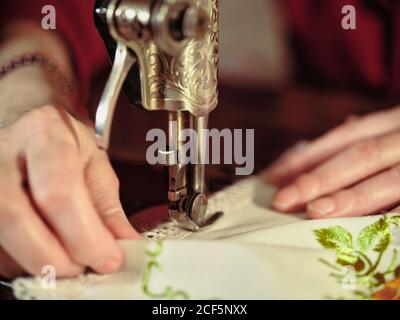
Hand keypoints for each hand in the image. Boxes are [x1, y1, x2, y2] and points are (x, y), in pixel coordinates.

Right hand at [0, 106, 139, 278]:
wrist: (25, 132)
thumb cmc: (62, 146)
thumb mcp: (93, 164)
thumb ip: (107, 206)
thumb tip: (126, 244)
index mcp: (44, 134)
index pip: (59, 191)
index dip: (85, 235)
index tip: (109, 258)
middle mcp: (0, 154)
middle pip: (17, 218)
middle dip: (57, 257)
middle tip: (85, 267)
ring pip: (2, 238)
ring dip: (40, 261)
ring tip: (69, 256)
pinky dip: (23, 261)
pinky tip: (45, 250)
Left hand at [265, 106, 399, 218]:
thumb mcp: (398, 127)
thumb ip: (372, 133)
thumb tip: (345, 124)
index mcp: (395, 121)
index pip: (343, 138)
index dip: (306, 157)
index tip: (271, 177)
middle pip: (360, 156)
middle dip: (318, 179)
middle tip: (282, 200)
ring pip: (388, 180)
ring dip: (348, 198)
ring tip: (314, 211)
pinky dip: (390, 218)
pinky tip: (361, 231)